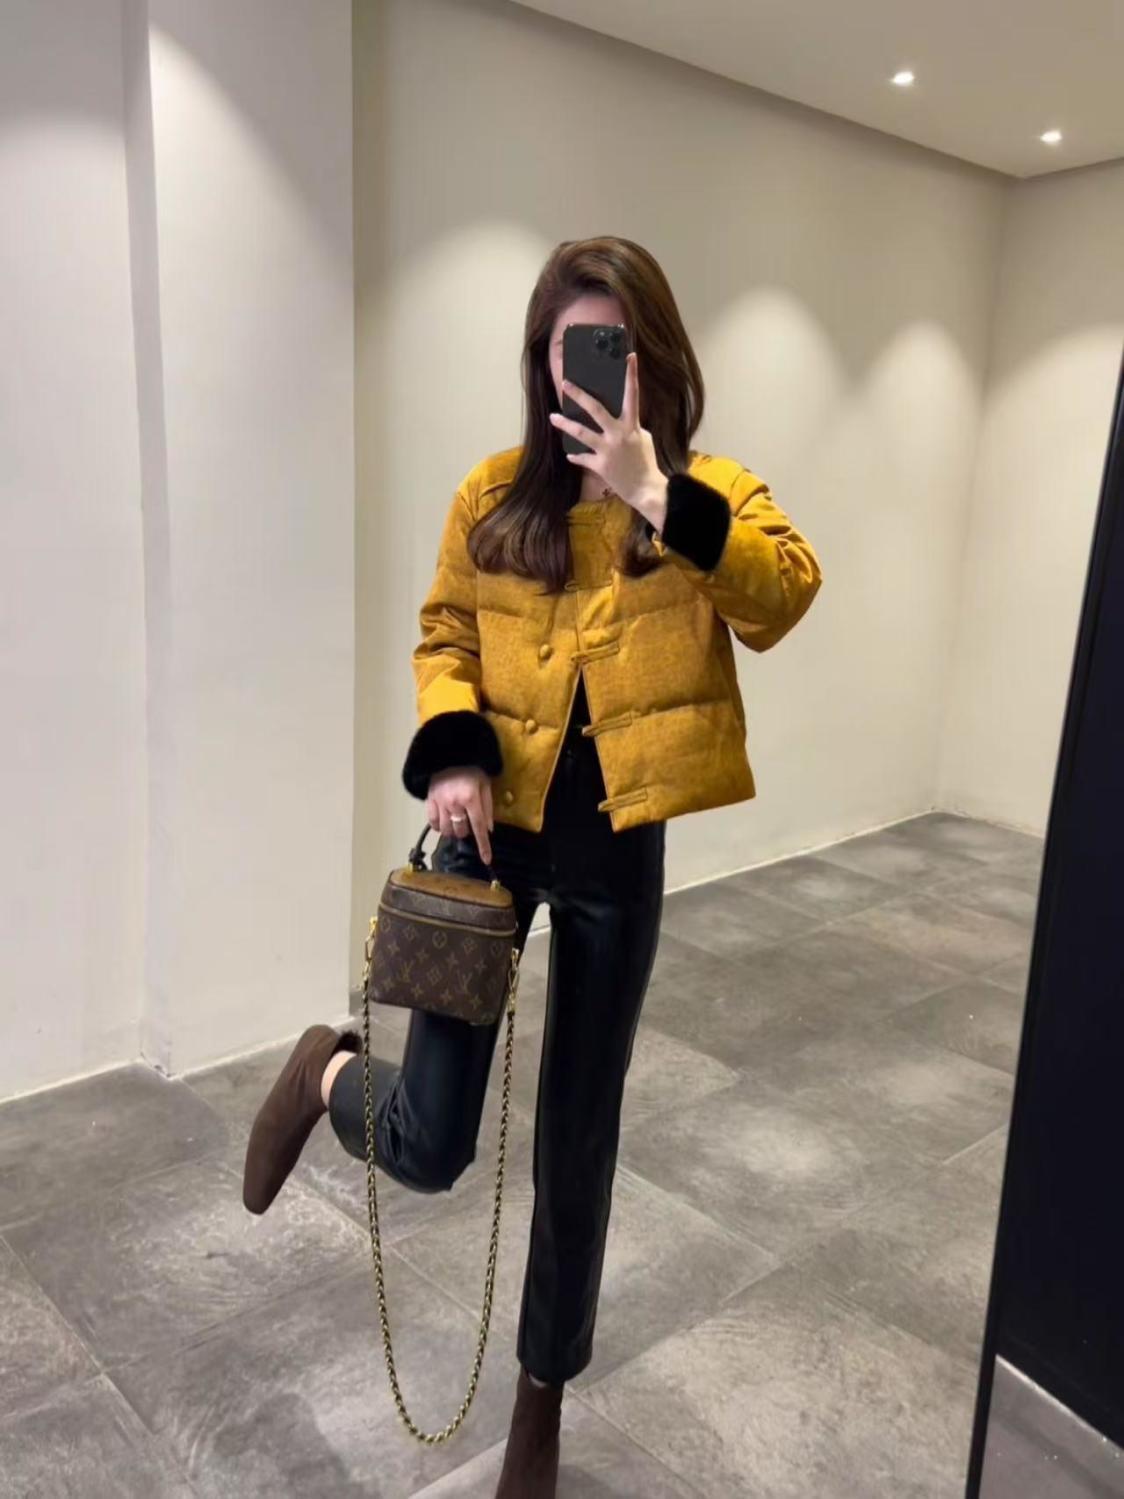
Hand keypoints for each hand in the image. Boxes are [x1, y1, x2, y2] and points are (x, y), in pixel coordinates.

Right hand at [427, 767, 493, 864]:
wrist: (449, 754)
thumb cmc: (471, 769)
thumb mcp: (485, 785)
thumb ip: (487, 807)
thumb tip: (489, 829)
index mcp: (471, 799)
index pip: (479, 828)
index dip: (483, 846)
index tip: (487, 860)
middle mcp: (454, 803)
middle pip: (461, 832)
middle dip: (467, 831)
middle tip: (469, 821)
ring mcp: (440, 803)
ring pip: (446, 830)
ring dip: (453, 831)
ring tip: (457, 822)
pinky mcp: (429, 801)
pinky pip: (433, 823)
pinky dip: (440, 826)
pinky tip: (445, 821)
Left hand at [548, 352, 666, 519]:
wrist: (645, 489)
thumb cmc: (645, 462)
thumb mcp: (642, 438)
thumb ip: (629, 425)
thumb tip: (616, 417)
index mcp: (632, 425)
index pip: (633, 395)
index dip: (631, 375)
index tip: (629, 357)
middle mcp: (618, 435)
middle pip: (596, 410)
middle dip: (579, 395)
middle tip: (565, 384)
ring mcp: (608, 450)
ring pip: (582, 433)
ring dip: (565, 424)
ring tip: (553, 417)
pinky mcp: (600, 466)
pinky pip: (583, 458)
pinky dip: (576, 456)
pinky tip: (569, 453)